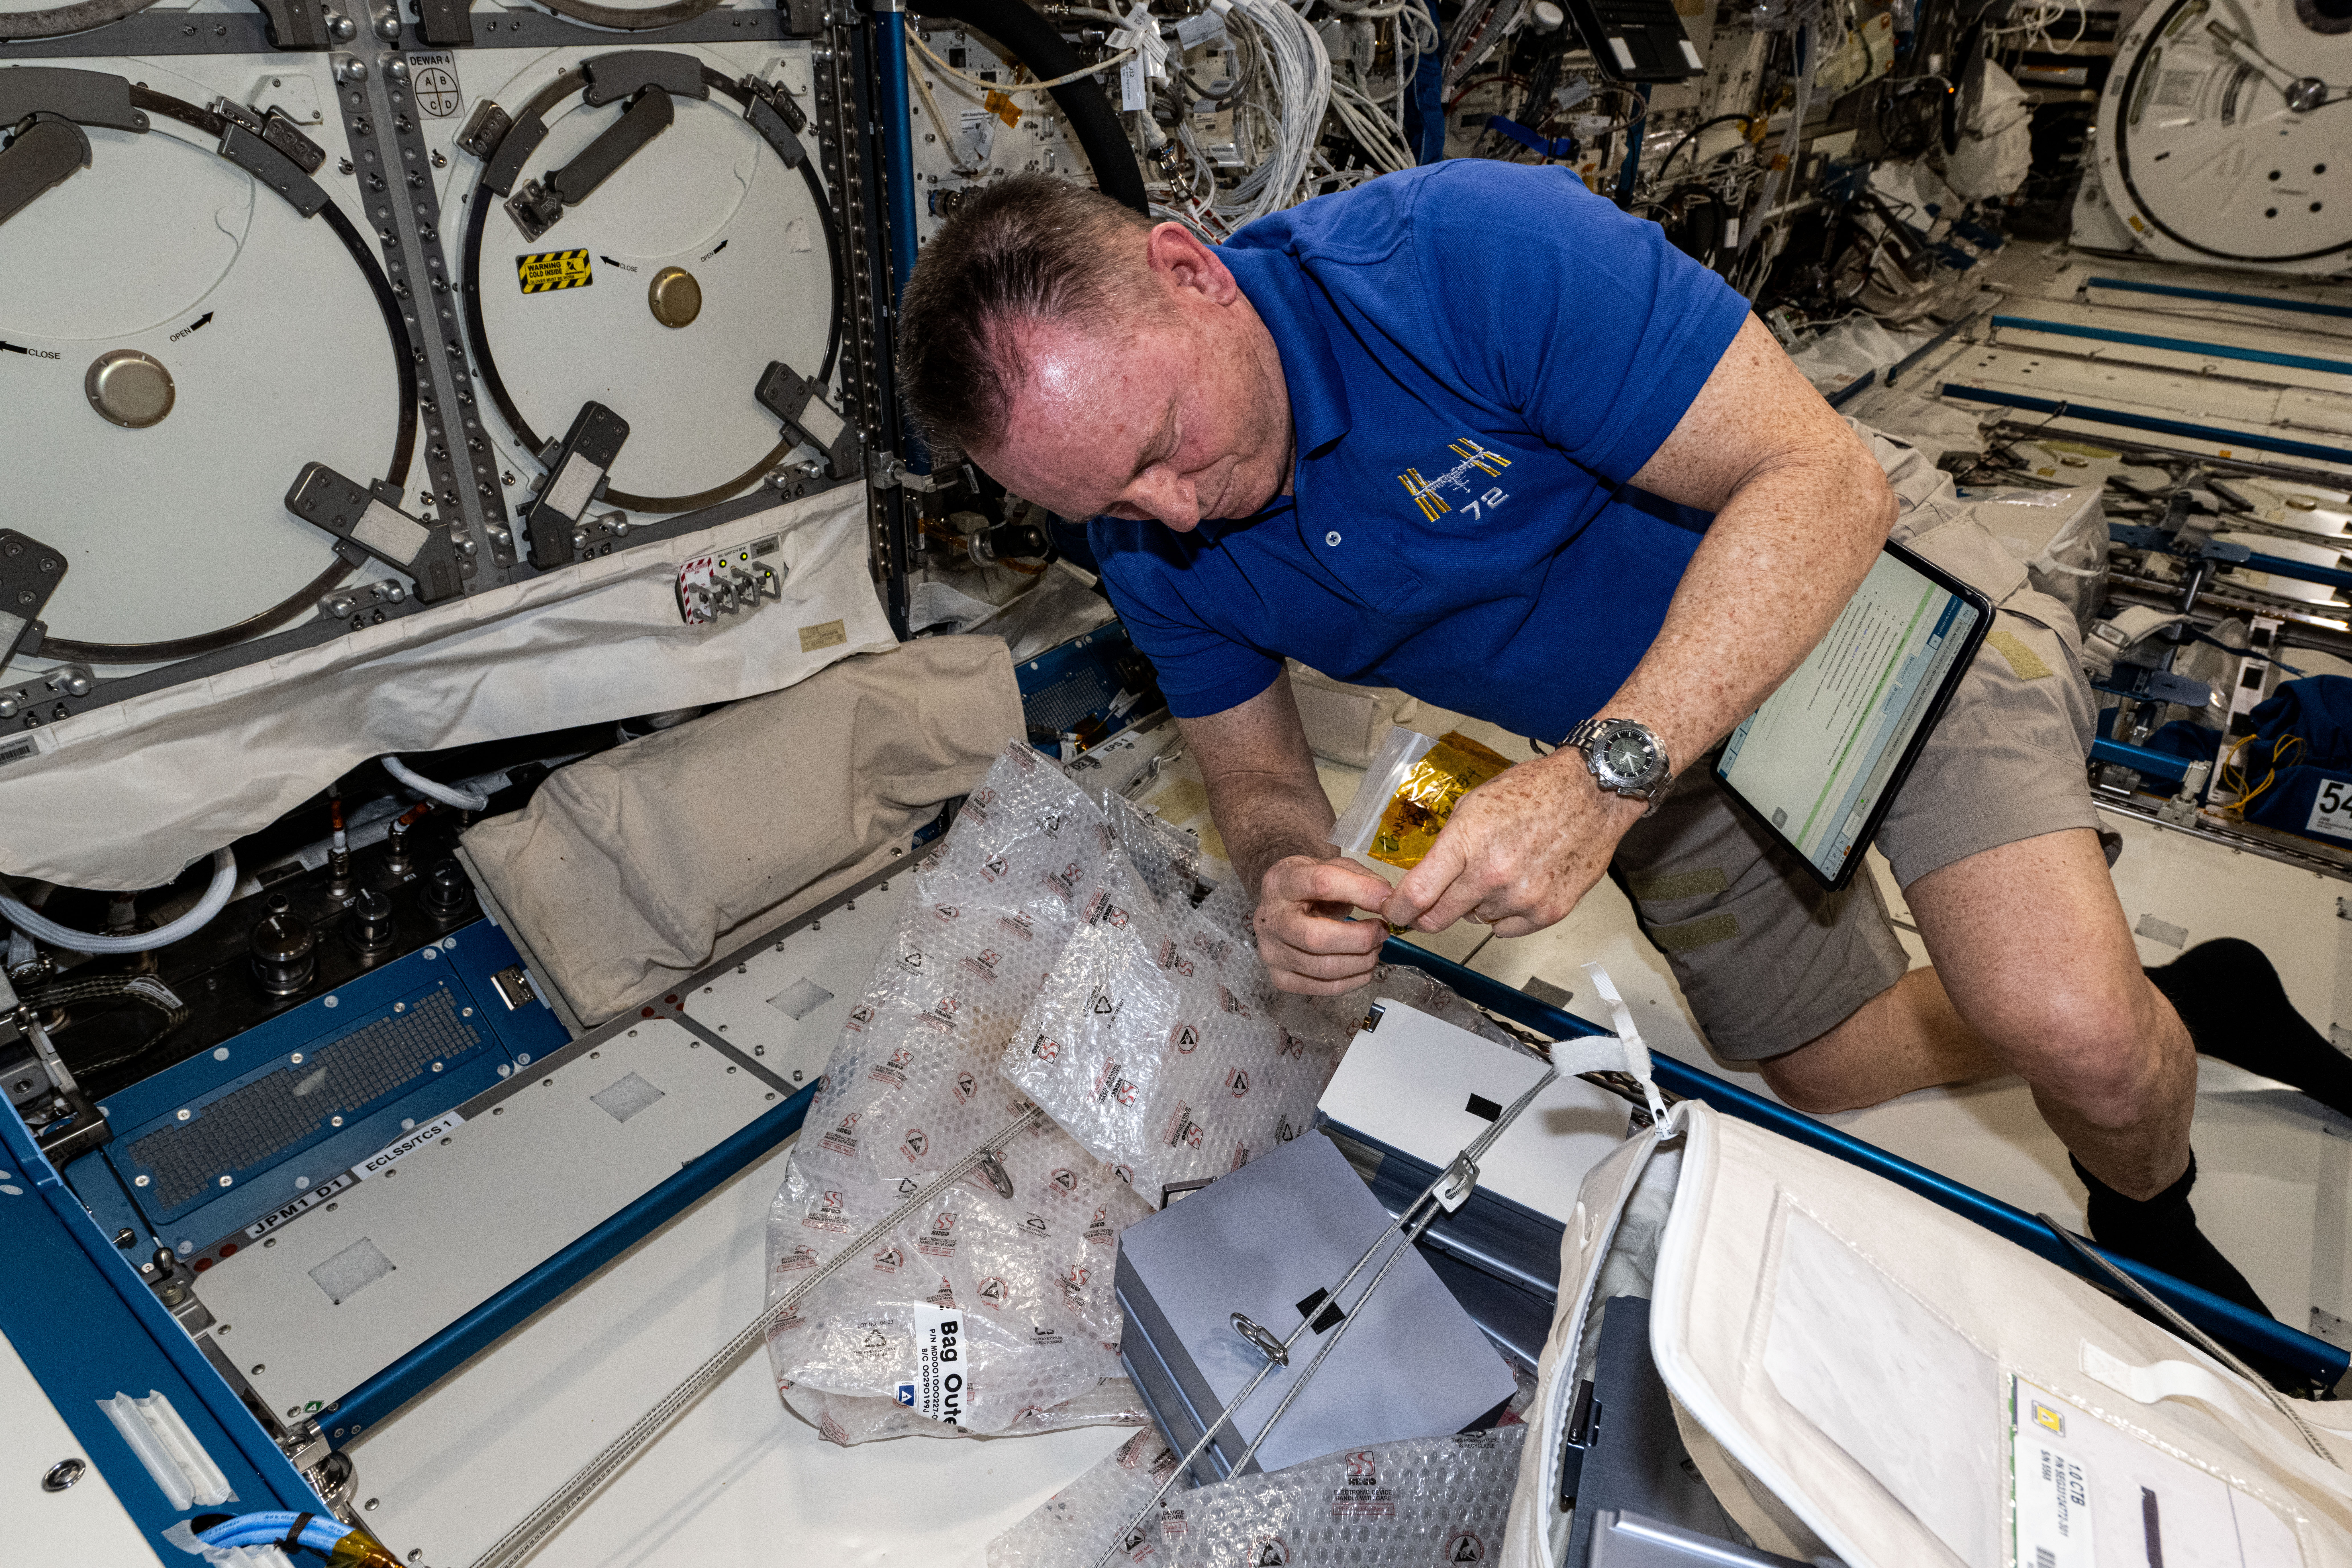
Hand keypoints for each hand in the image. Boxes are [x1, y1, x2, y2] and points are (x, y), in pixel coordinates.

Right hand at [1251, 854, 1395, 995]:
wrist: (1281, 907)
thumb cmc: (1310, 887)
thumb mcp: (1333, 868)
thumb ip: (1362, 879)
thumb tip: (1389, 900)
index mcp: (1282, 882)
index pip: (1322, 884)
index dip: (1361, 892)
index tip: (1387, 900)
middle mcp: (1270, 919)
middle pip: (1317, 938)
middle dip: (1361, 938)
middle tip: (1382, 932)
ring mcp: (1272, 952)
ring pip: (1324, 967)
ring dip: (1362, 961)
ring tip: (1375, 948)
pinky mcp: (1281, 978)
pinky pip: (1325, 988)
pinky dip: (1354, 980)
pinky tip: (1363, 965)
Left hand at [1382, 750, 1644, 937]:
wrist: (1591, 794)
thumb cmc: (1534, 792)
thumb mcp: (1473, 805)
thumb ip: (1446, 847)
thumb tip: (1423, 881)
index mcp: (1468, 841)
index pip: (1418, 893)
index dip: (1398, 909)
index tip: (1394, 911)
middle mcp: (1493, 874)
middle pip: (1439, 917)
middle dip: (1426, 916)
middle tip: (1427, 908)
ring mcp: (1522, 897)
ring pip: (1475, 921)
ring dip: (1475, 906)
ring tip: (1495, 876)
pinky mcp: (1548, 911)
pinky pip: (1506, 930)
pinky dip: (1504, 915)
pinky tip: (1515, 889)